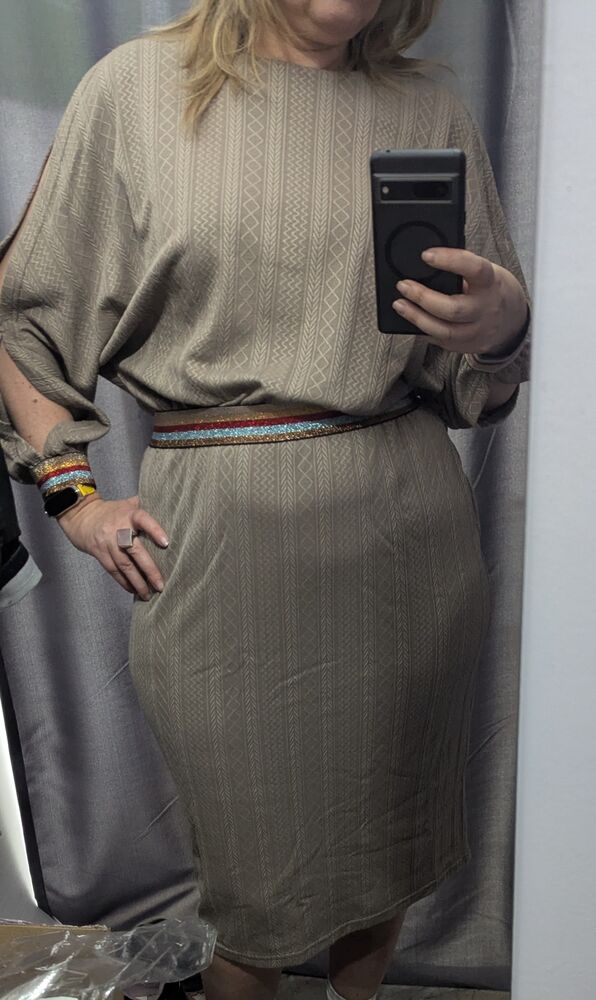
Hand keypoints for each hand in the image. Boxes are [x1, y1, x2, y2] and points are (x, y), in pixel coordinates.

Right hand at [57, 493, 168, 599]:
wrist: (80, 514)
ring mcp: (107, 542)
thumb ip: (143, 507)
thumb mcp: (126, 504)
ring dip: (137, 582)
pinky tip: (133, 590)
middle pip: (135, 551)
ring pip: (124, 565)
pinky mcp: (99, 552)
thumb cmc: (110, 511)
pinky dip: (123, 581)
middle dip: (149, 570)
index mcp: (129, 514)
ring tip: (147, 594)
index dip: (155, 530)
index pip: (144, 520)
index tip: (166, 543)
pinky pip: (112, 569)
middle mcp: (118, 529)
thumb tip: (165, 507)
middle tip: (160, 585)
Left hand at [393, 247, 528, 355]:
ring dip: (416, 318)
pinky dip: (423, 330)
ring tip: (400, 305)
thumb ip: (462, 269)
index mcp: (491, 283)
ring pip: (444, 331)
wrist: (513, 320)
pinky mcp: (467, 346)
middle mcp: (485, 309)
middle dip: (422, 297)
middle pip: (452, 309)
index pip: (473, 268)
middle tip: (403, 286)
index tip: (426, 255)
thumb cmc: (492, 289)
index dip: (449, 261)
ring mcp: (477, 331)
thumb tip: (427, 264)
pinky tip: (412, 320)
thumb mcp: (486, 272)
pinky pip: (441, 342)